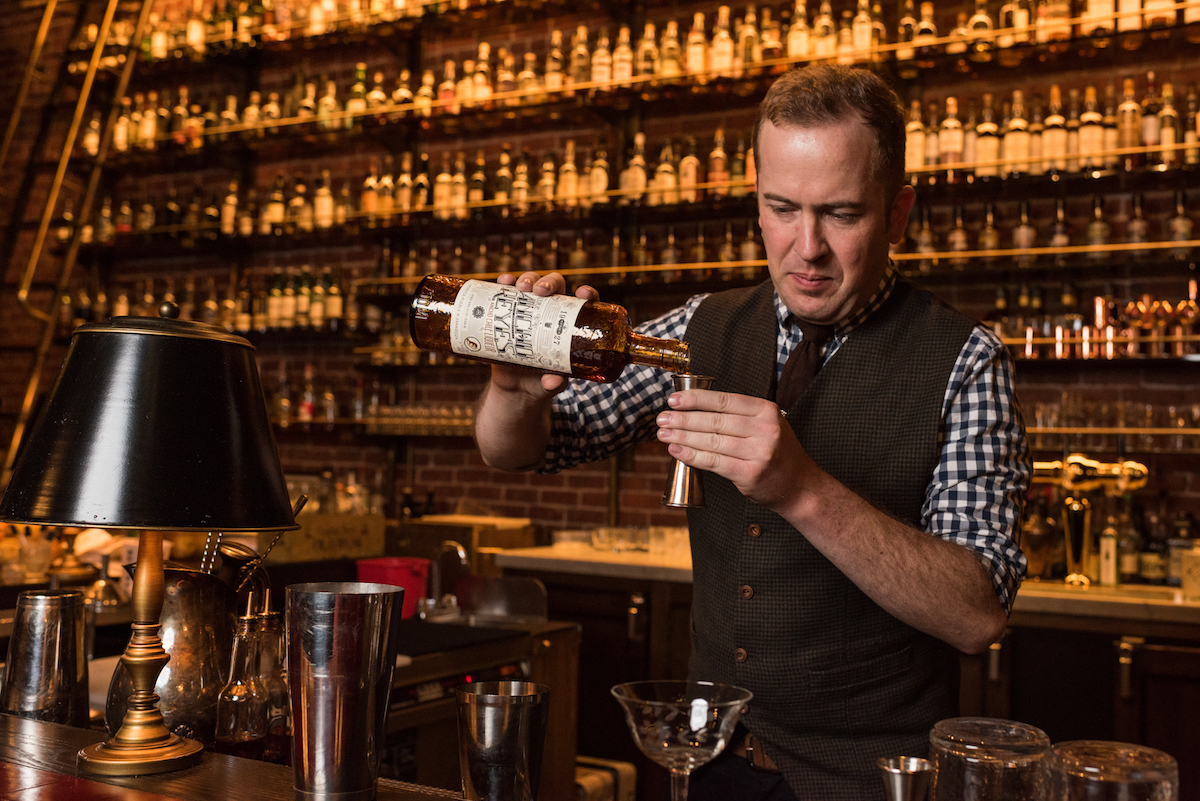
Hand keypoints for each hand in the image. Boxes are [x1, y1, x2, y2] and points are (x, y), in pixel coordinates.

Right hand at [490, 271, 598, 397]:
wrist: (515, 387)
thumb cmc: (540, 382)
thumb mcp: (548, 385)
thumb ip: (553, 383)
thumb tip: (553, 381)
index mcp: (568, 325)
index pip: (583, 303)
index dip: (587, 293)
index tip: (583, 294)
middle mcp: (550, 312)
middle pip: (554, 286)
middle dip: (548, 282)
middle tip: (540, 292)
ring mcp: (529, 309)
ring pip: (532, 283)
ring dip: (528, 278)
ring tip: (520, 287)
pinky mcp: (508, 312)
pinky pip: (507, 292)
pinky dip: (505, 282)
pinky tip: (503, 281)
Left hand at [655, 390, 815, 510]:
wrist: (800, 486)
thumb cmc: (778, 454)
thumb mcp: (767, 425)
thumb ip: (739, 416)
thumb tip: (695, 409)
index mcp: (766, 411)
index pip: (724, 400)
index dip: (696, 399)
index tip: (674, 400)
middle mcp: (765, 429)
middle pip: (715, 421)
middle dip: (683, 419)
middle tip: (662, 418)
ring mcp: (759, 452)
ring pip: (711, 441)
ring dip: (683, 436)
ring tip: (663, 434)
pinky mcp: (750, 474)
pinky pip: (714, 462)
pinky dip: (692, 455)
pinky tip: (677, 450)